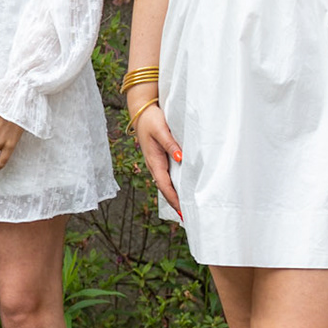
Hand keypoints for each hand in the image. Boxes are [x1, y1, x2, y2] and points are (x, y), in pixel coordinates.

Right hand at [132, 99, 182, 217]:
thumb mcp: (161, 130)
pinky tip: (181, 189)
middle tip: (187, 217)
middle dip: (175, 203)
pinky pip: (166, 176)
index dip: (174, 198)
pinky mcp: (159, 158)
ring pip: (166, 183)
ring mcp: (156, 162)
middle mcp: (154, 164)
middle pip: (165, 188)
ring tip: (186, 208)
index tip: (183, 211)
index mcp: (154, 160)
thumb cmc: (151, 119)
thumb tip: (181, 158)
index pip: (164, 184)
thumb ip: (171, 144)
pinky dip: (173, 186)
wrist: (141, 110)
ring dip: (174, 196)